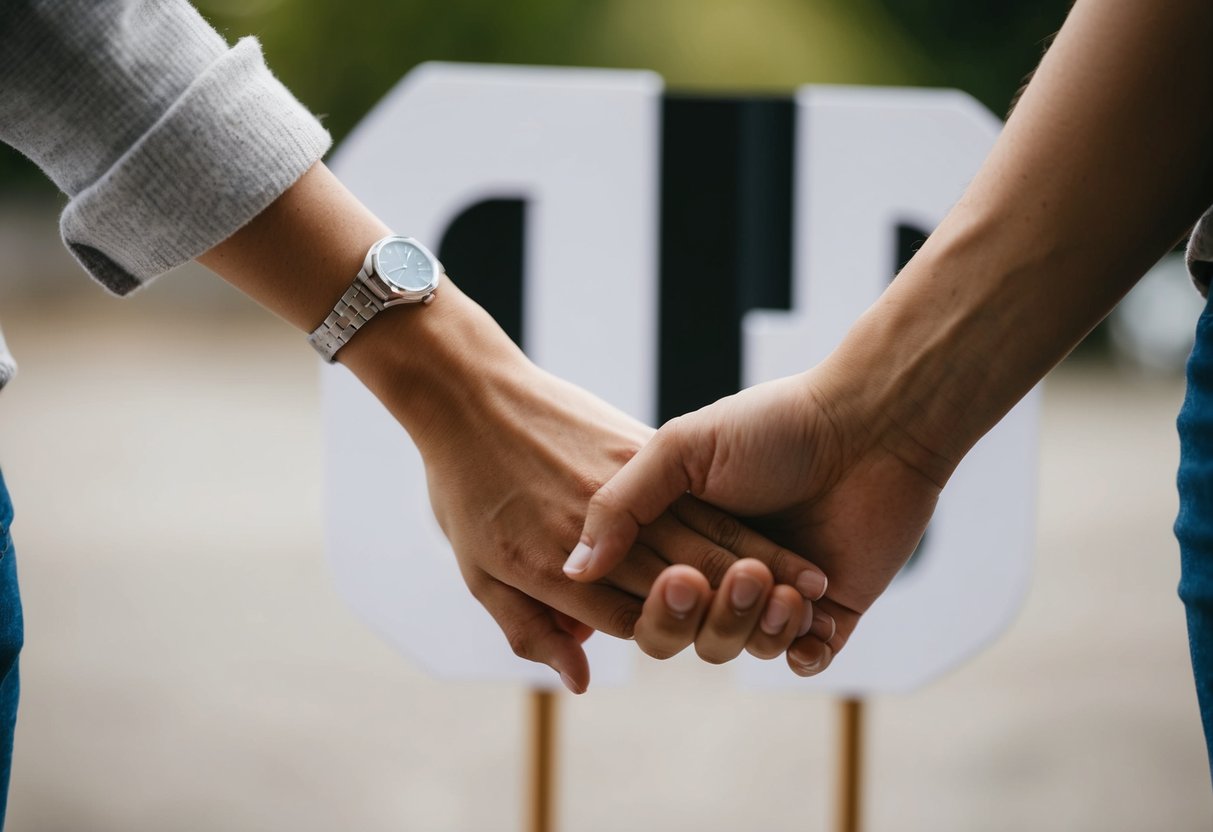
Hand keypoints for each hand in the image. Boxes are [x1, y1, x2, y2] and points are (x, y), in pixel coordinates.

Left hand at [358, 283, 827, 691]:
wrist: (467, 391)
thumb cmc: (463, 485)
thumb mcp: (478, 569)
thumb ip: (528, 629)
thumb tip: (581, 681)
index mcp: (549, 568)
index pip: (631, 619)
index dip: (683, 634)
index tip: (736, 646)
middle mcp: (594, 535)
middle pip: (681, 584)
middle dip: (739, 610)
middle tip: (796, 624)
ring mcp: (620, 489)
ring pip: (702, 542)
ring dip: (761, 571)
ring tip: (813, 591)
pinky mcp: (636, 448)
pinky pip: (695, 495)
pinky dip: (743, 524)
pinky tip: (777, 536)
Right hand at [566, 366, 943, 675]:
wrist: (869, 423)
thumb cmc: (773, 426)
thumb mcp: (680, 448)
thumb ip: (620, 505)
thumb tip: (570, 570)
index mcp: (684, 540)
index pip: (646, 601)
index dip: (658, 603)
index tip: (677, 576)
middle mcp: (724, 573)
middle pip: (689, 636)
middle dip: (707, 617)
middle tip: (738, 575)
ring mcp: (777, 597)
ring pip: (746, 648)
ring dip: (757, 628)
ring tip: (785, 587)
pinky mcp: (831, 614)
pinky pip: (805, 660)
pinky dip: (801, 652)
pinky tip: (807, 620)